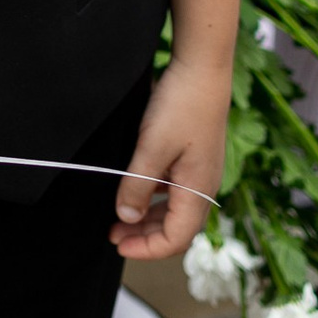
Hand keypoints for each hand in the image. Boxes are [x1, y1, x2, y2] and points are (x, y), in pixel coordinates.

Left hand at [111, 60, 230, 259]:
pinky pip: (174, 188)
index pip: (176, 238)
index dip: (148, 249)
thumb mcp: (151, 147)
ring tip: (120, 217)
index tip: (119, 245)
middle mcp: (204, 186)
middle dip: (144, 235)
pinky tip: (136, 188)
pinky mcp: (194, 155)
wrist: (202, 68)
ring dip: (147, 216)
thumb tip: (126, 217)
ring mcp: (200, 170)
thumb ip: (137, 185)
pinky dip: (154, 195)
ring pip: (174, 208)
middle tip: (114, 235)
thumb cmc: (182, 105)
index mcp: (198, 191)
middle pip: (176, 227)